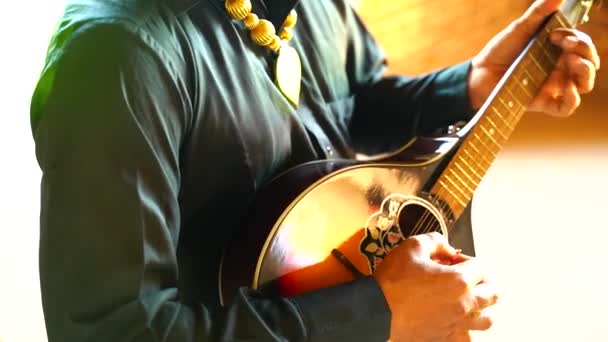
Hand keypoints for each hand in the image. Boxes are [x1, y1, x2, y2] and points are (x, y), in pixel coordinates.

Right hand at [373, 232, 497, 341]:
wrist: (376, 311)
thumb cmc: (393, 280)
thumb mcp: (412, 246)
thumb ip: (435, 240)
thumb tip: (448, 247)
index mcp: (459, 280)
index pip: (481, 266)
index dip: (466, 259)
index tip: (450, 260)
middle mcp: (464, 304)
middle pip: (492, 293)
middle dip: (481, 281)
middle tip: (464, 278)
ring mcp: (457, 325)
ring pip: (486, 320)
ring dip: (480, 308)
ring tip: (466, 301)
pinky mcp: (446, 339)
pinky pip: (468, 337)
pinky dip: (466, 329)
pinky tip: (454, 321)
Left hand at [468, 0, 599, 115]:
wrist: (479, 73)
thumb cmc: (500, 51)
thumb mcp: (520, 29)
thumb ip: (539, 13)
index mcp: (558, 51)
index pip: (583, 46)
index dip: (580, 39)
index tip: (558, 35)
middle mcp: (559, 69)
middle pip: (588, 64)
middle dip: (586, 51)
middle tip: (568, 45)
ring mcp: (552, 86)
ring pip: (584, 84)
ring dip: (584, 71)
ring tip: (571, 61)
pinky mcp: (542, 102)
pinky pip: (566, 107)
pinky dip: (572, 99)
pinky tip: (567, 88)